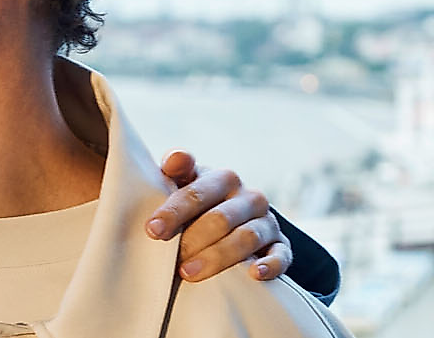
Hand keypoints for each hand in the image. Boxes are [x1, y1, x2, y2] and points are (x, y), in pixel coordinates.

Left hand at [147, 149, 290, 281]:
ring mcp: (266, 222)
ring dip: (218, 257)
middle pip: (221, 218)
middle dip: (193, 240)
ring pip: (246, 237)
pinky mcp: (280, 246)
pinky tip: (255, 274)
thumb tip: (174, 159)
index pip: (198, 193)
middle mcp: (249, 198)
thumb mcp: (186, 184)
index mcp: (223, 179)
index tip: (153, 230)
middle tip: (172, 260)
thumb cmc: (200, 203)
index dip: (174, 211)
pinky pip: (280, 255)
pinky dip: (270, 264)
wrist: (235, 221)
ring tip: (190, 273)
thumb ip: (176, 170)